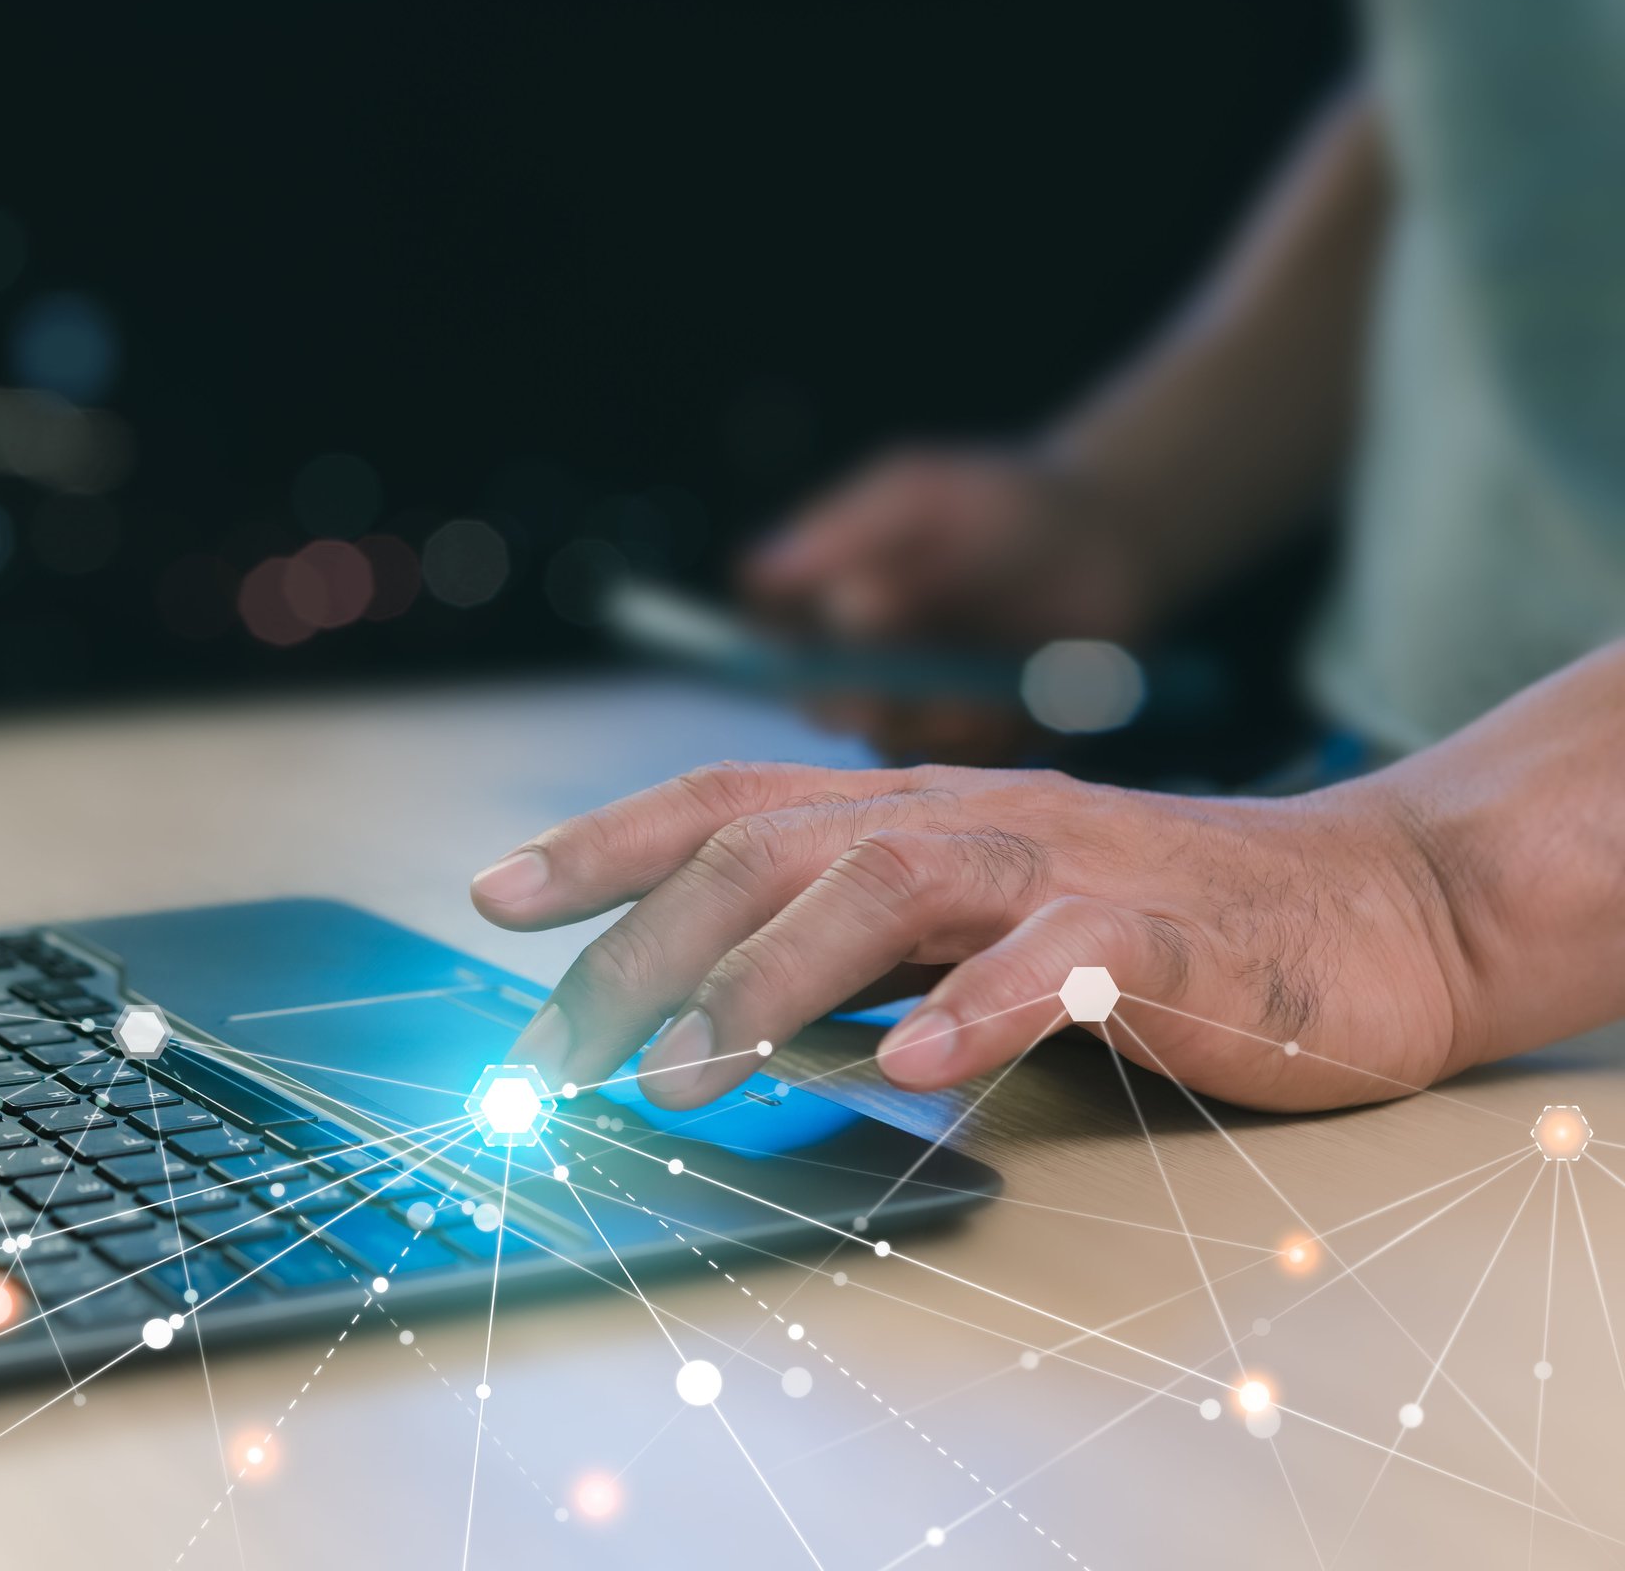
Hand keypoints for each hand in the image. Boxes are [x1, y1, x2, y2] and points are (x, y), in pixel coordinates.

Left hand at [470, 761, 1471, 1113]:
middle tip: (554, 1060)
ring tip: (685, 1073)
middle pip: (768, 851)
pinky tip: (911, 1067)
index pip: (726, 802)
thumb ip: (861, 949)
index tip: (495, 897)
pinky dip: (976, 1008)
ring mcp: (1065, 867)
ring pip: (886, 883)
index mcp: (914, 812)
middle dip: (640, 951)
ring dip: (767, 979)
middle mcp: (969, 818)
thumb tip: (710, 1009)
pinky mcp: (1164, 935)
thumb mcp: (979, 922)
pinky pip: (1059, 961)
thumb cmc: (1156, 926)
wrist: (1379, 907)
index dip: (605, 841)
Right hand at [740, 448, 1148, 763]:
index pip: (768, 644)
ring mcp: (916, 715)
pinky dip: (984, 737)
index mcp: (823, 609)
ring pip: (893, 740)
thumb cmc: (999, 502)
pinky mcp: (977, 748)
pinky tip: (1016, 701)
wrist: (1107, 539)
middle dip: (863, 695)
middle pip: (824, 706)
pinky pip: (961, 764)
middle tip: (903, 682)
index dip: (784, 653)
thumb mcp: (919, 493)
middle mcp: (857, 670)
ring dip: (931, 718)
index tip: (834, 641)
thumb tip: (756, 569)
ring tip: (983, 687)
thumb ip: (844, 530)